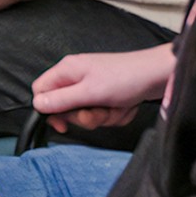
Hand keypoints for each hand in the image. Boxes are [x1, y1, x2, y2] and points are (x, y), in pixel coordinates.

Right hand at [31, 46, 174, 132]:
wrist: (158, 75)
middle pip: (67, 107)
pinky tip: (126, 105)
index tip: (63, 125)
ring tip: (118, 106)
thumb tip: (37, 105)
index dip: (48, 110)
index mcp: (66, 71)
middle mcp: (76, 77)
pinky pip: (103, 113)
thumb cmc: (124, 79)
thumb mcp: (90, 93)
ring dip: (104, 116)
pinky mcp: (108, 94)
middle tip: (101, 111)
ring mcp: (93, 86)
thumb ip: (61, 100)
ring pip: (87, 113)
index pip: (41, 91)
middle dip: (86, 115)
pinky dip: (115, 114)